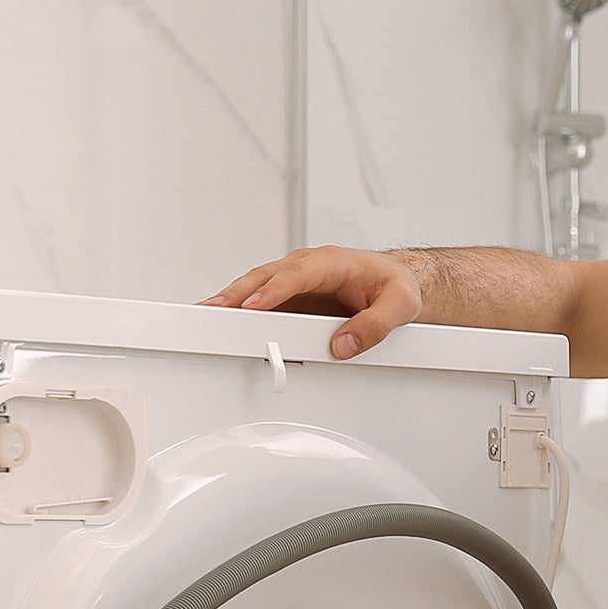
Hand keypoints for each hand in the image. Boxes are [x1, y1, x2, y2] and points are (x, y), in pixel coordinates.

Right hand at [200, 245, 423, 358]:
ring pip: (258, 288)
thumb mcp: (401, 306)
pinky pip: (265, 303)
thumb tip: (343, 346)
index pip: (297, 275)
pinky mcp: (294, 299)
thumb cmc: (397, 286)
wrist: (399, 282)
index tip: (254, 305)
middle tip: (213, 310)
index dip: (273, 290)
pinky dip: (243, 311)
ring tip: (207, 316)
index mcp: (332, 262)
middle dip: (238, 294)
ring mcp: (298, 283)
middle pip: (266, 278)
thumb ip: (375, 326)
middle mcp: (308, 268)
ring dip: (232, 301)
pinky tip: (226, 322)